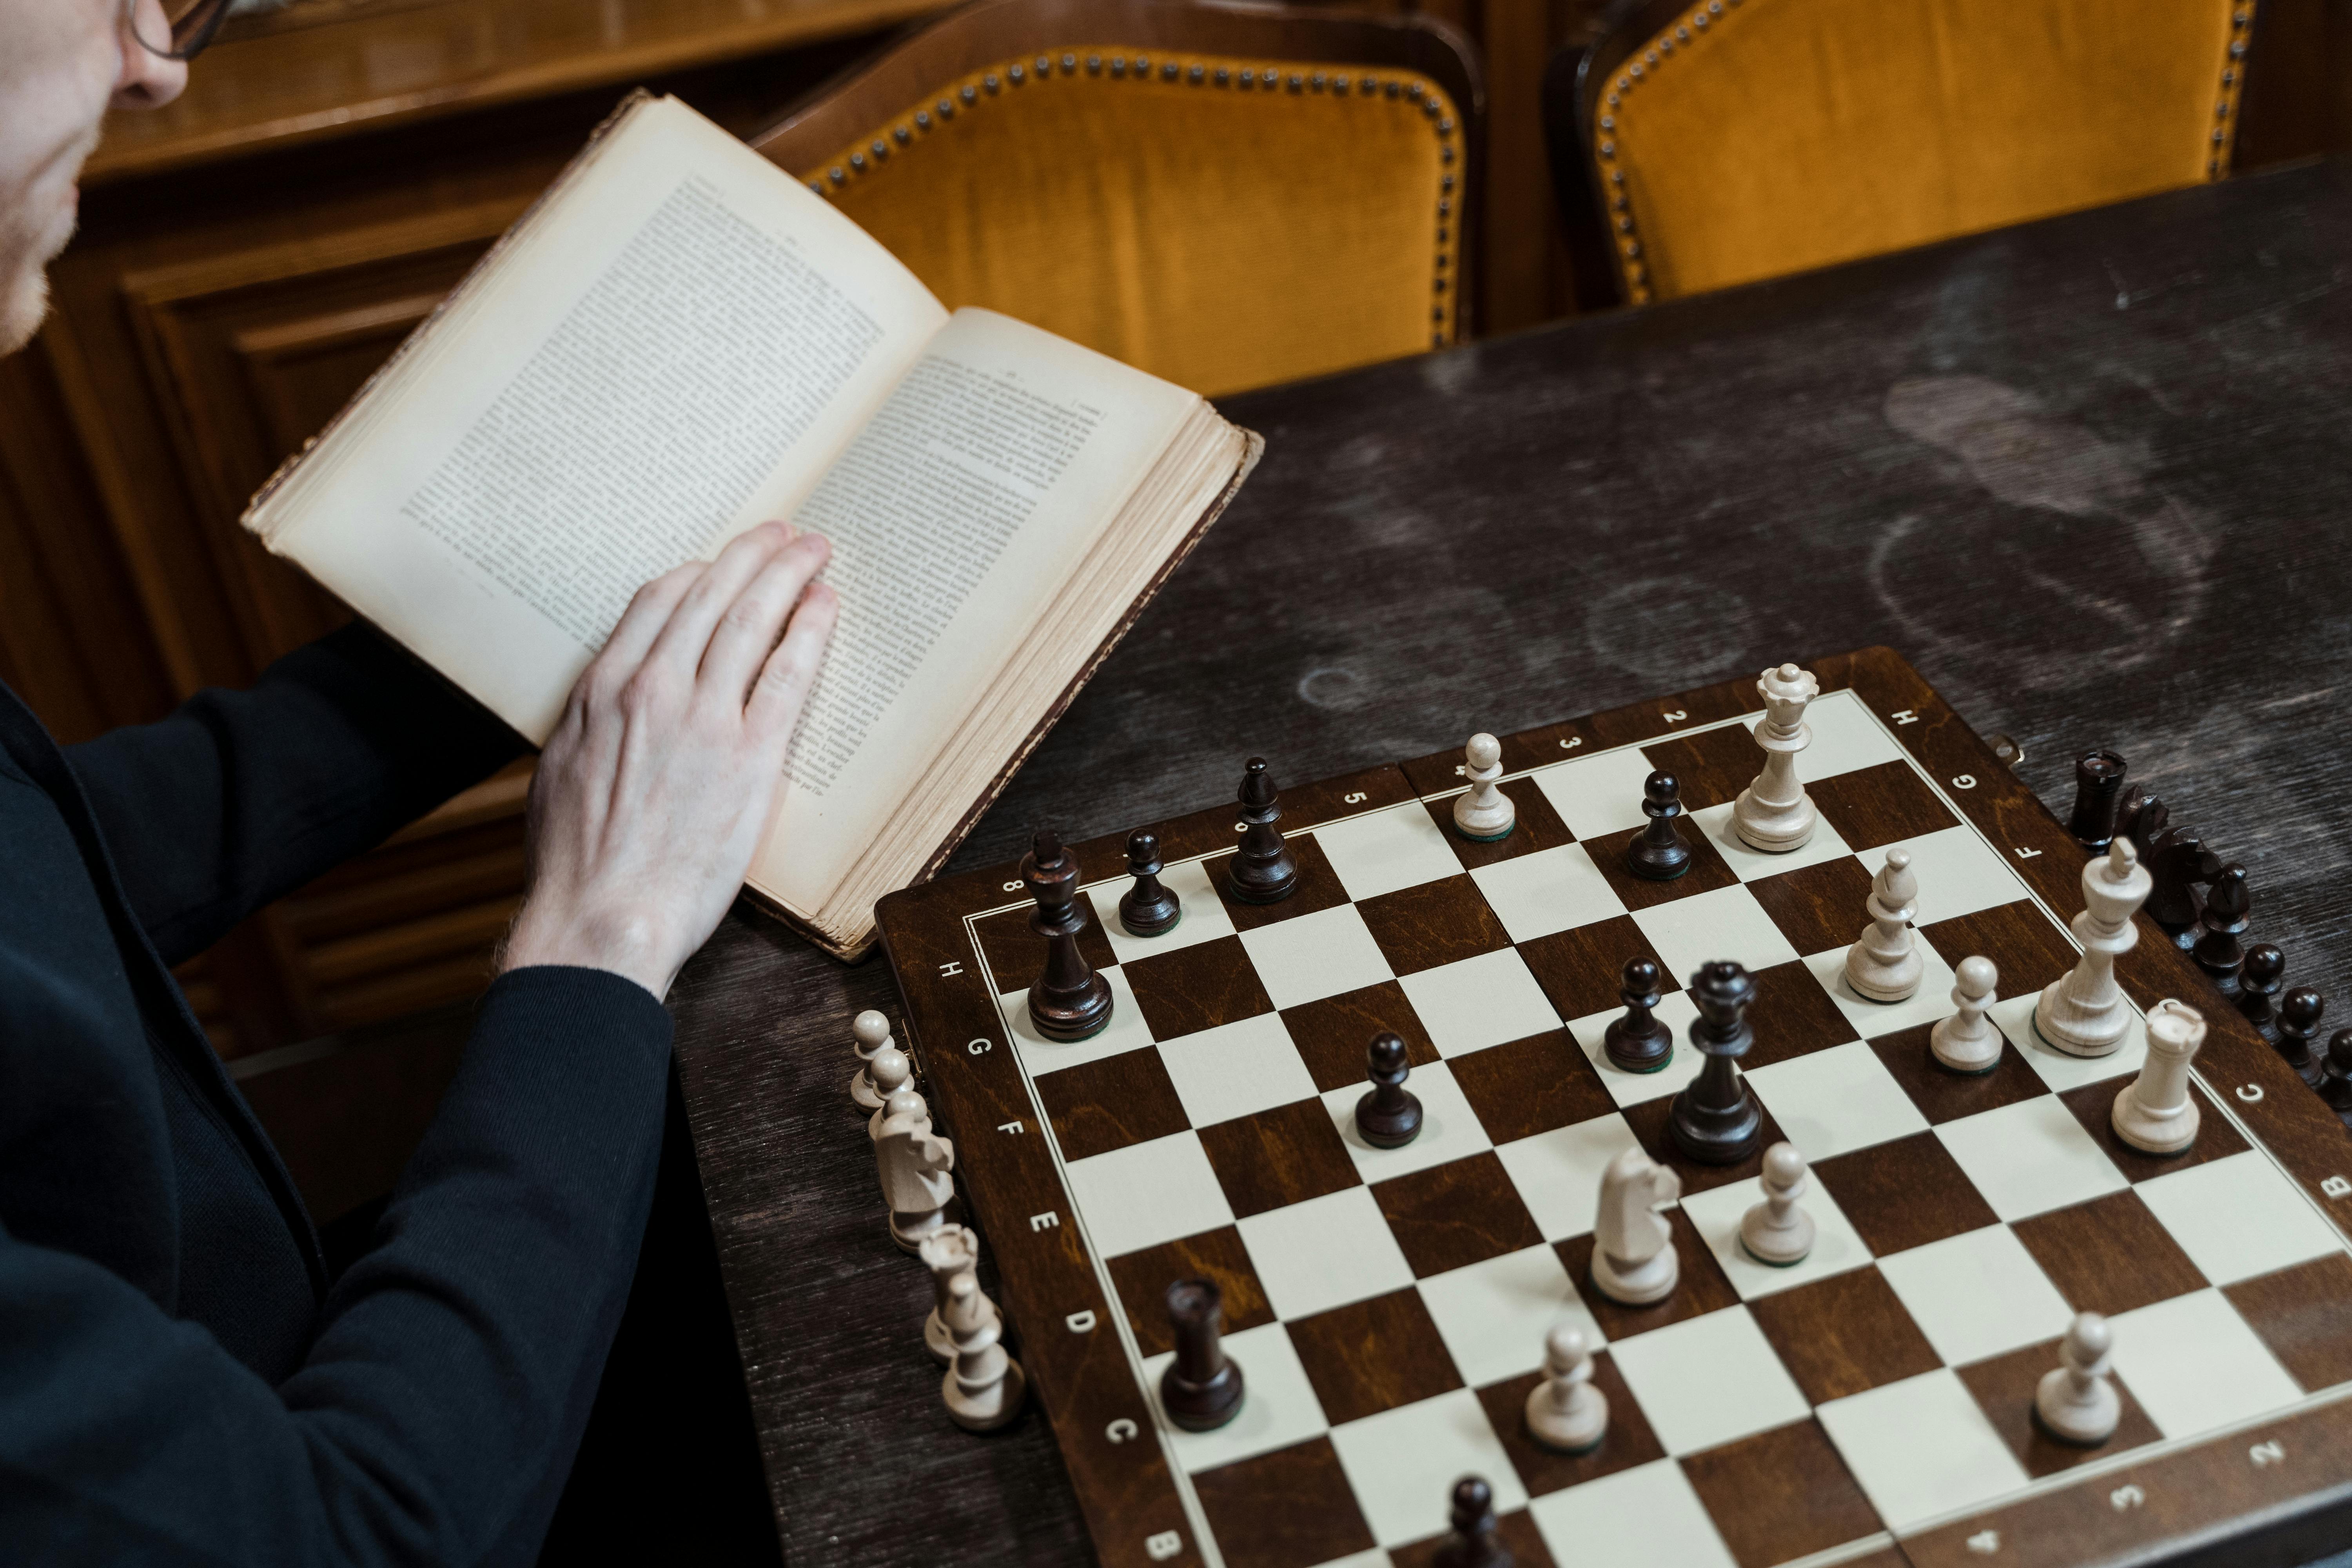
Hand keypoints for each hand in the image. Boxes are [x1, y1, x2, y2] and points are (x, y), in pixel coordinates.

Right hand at [501, 520, 836, 997]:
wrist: (599, 918)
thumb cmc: (575, 862)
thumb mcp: (560, 773)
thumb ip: (589, 727)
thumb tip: (604, 711)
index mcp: (603, 690)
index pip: (658, 603)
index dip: (697, 574)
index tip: (720, 563)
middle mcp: (652, 689)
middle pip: (711, 596)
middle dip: (752, 555)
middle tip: (783, 534)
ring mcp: (704, 719)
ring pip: (751, 620)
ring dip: (788, 575)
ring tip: (814, 552)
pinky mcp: (750, 756)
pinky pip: (789, 674)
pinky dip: (810, 631)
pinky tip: (825, 607)